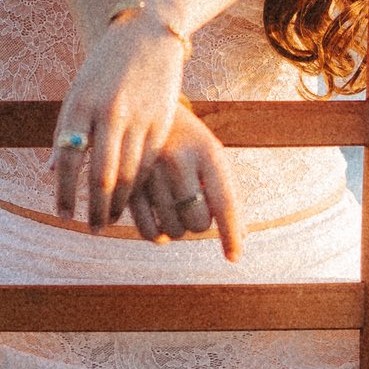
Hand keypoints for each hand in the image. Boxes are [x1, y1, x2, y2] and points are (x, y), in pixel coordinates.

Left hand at [52, 8, 191, 231]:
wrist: (146, 35)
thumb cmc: (104, 67)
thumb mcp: (78, 92)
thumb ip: (64, 130)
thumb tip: (48, 170)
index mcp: (79, 105)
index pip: (67, 161)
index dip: (64, 193)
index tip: (63, 216)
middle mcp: (107, 112)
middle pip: (101, 175)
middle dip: (94, 209)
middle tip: (91, 229)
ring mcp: (137, 117)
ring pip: (128, 174)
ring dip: (118, 203)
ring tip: (110, 220)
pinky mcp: (162, 120)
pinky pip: (148, 163)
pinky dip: (139, 185)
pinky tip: (132, 198)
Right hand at [125, 109, 240, 257]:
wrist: (146, 112)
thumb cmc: (189, 141)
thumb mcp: (211, 156)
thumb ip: (227, 193)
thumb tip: (242, 237)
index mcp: (207, 152)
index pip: (224, 202)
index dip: (230, 234)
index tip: (235, 257)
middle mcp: (178, 161)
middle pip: (198, 223)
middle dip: (200, 223)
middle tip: (195, 206)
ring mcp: (149, 173)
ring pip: (173, 231)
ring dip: (179, 229)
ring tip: (178, 209)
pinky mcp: (127, 185)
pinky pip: (148, 232)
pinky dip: (158, 235)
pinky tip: (161, 224)